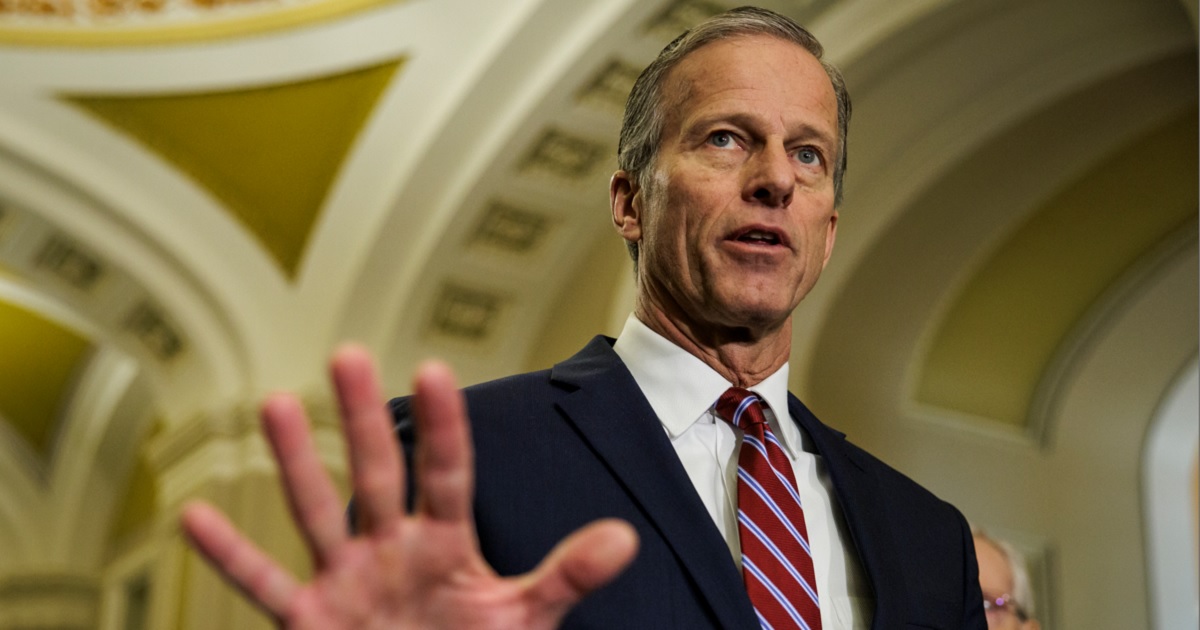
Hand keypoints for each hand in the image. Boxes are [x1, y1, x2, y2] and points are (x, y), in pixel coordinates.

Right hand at [181, 344, 638, 628]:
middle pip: (378, 475)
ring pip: (317, 513)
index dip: (444, 427)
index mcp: (447, 542)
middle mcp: (392, 548)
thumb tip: (625, 538)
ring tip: (274, 404)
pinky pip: (265, 586)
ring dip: (297, 464)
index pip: (448, 474)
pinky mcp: (311, 621)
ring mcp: (348, 581)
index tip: (436, 370)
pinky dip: (232, 558)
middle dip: (363, 419)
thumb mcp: (523, 619)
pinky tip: (193, 518)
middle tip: (347, 353)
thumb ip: (566, 576)